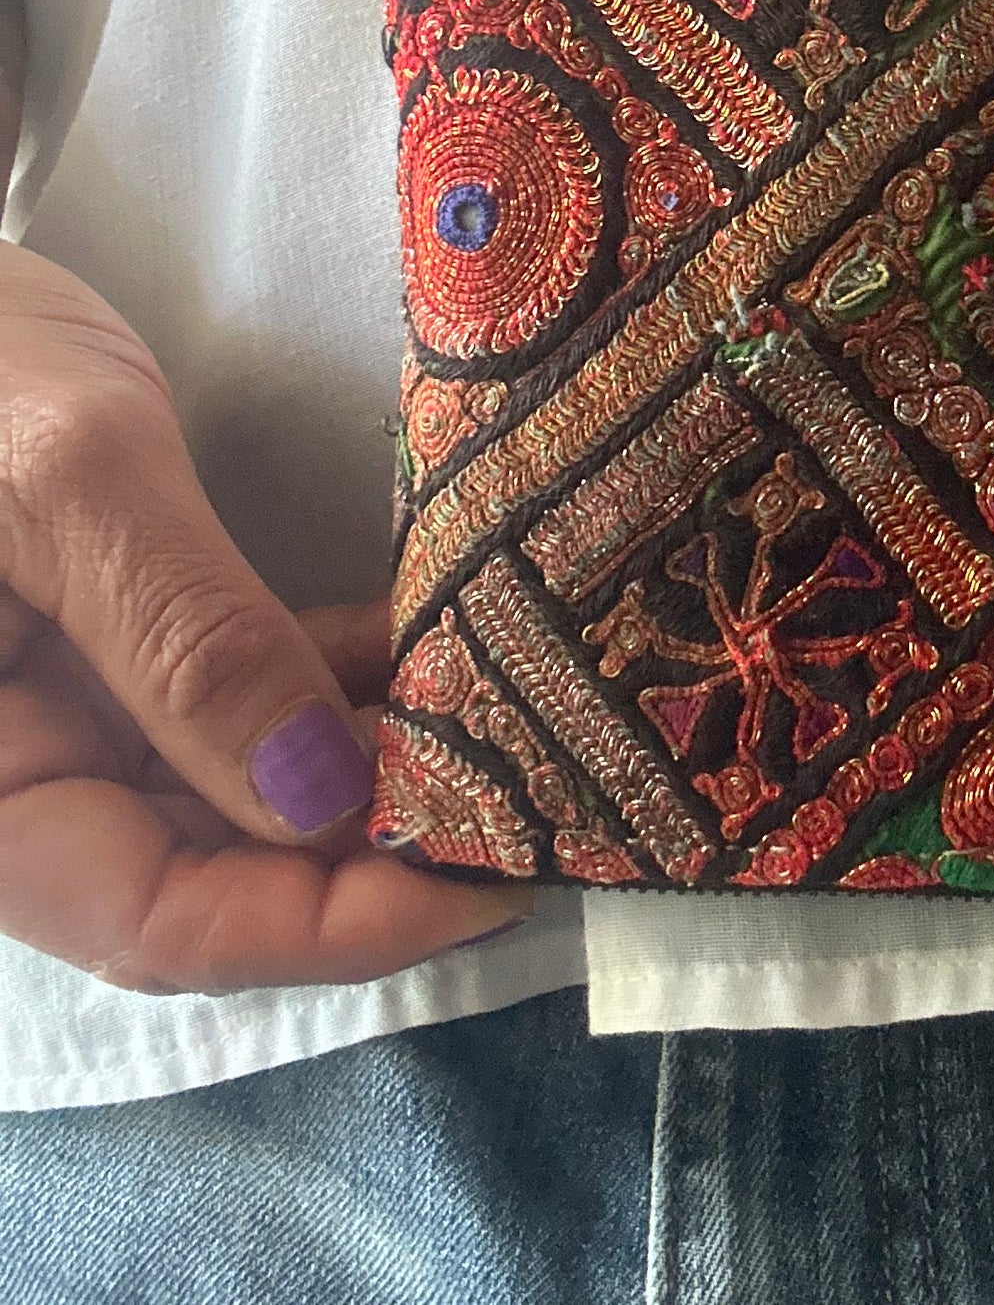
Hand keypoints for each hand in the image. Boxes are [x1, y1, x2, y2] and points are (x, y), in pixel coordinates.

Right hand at [0, 244, 528, 991]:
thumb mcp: (67, 474)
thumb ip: (191, 636)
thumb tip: (324, 795)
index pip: (155, 916)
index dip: (326, 923)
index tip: (488, 879)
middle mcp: (14, 775)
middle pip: (206, 873)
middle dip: (370, 853)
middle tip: (537, 803)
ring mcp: (61, 710)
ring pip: (232, 794)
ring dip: (367, 772)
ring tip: (512, 737)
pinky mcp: (108, 641)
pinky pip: (230, 702)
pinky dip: (330, 690)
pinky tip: (435, 658)